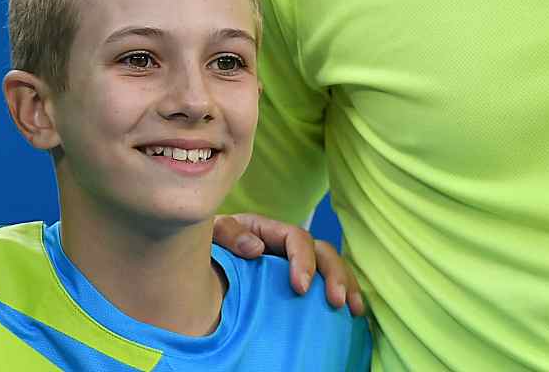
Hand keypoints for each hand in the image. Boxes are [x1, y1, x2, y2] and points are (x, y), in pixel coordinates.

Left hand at [212, 213, 365, 315]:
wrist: (195, 262)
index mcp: (267, 230)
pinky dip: (341, 297)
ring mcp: (293, 265)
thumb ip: (228, 234)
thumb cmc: (204, 245)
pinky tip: (350, 317)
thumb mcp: (211, 234)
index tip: (301, 287)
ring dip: (346, 286)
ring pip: (330, 268)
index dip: (304, 260)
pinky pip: (323, 287)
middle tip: (338, 302)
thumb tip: (256, 248)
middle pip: (322, 252)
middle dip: (335, 275)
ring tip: (353, 310)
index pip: (297, 237)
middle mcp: (285, 246)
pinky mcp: (296, 285)